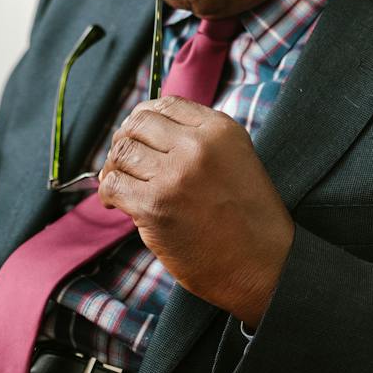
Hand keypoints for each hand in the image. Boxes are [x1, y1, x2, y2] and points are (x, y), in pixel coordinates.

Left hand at [97, 96, 293, 326]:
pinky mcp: (154, 206)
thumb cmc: (249, 220)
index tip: (137, 135)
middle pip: (137, 125)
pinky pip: (113, 186)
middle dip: (124, 141)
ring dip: (114, 169)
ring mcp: (174, 175)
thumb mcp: (236, 161)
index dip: (143, 119)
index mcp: (220, 130)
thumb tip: (148, 130)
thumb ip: (198, 141)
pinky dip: (108, 194)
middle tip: (123, 162)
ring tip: (120, 185)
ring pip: (122, 154)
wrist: (264, 267)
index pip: (166, 105)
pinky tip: (115, 203)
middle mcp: (196, 146)